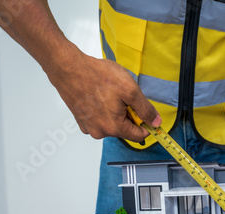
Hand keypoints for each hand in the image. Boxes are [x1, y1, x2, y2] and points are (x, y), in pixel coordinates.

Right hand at [46, 50, 160, 140]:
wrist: (69, 68)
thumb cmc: (97, 76)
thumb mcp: (130, 90)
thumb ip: (145, 109)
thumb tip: (156, 122)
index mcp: (114, 127)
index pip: (139, 136)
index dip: (146, 124)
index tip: (147, 114)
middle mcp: (100, 132)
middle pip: (125, 129)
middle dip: (128, 115)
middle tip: (123, 97)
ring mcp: (89, 127)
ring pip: (112, 124)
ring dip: (116, 112)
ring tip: (109, 94)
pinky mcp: (81, 120)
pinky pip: (99, 120)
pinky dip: (103, 110)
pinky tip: (99, 96)